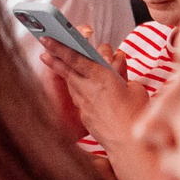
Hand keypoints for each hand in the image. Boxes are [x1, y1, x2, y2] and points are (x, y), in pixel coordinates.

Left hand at [37, 26, 147, 146]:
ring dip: (61, 69)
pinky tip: (73, 83)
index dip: (62, 47)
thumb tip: (118, 73)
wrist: (127, 142)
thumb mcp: (135, 88)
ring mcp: (84, 102)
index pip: (78, 58)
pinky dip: (74, 86)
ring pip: (70, 80)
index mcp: (102, 77)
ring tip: (50, 59)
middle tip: (44, 42)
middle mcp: (89, 88)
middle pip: (68, 67)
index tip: (49, 37)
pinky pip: (78, 95)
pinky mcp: (85, 114)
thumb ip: (123, 77)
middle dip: (55, 53)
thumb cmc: (135, 114)